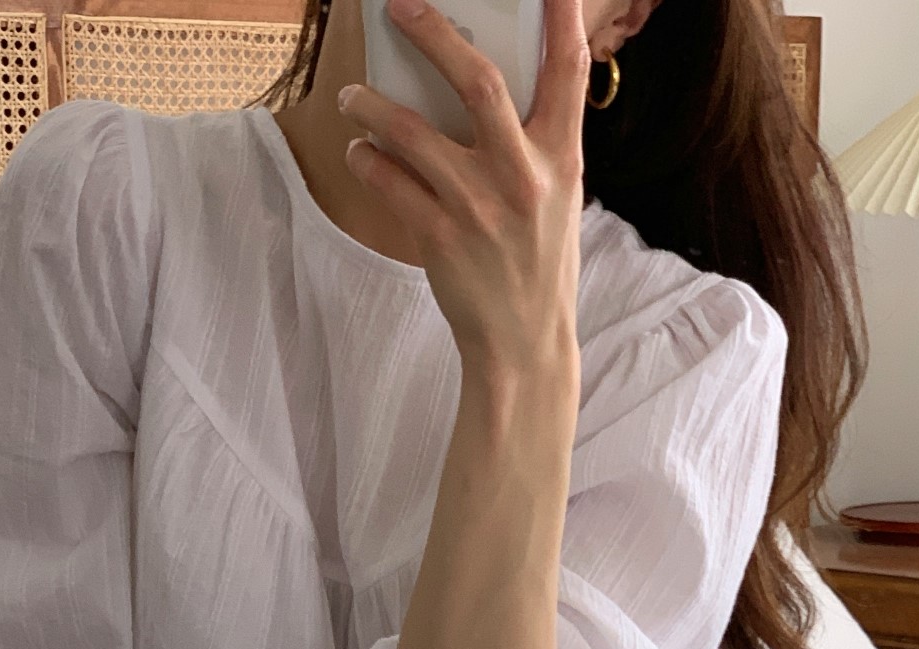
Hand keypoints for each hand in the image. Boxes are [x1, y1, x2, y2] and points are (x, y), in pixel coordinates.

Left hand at [337, 0, 588, 376]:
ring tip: (352, 97)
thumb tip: (484, 91)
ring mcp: (478, 207)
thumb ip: (533, 145)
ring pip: (411, 132)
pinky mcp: (440, 238)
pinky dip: (368, 161)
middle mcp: (522, 175)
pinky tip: (361, 153)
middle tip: (399, 8)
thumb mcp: (558, 199)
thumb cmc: (538, 266)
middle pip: (478, 81)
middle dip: (434, 34)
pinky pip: (390, 182)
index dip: (563, 15)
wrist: (523, 344)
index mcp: (560, 159)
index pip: (567, 71)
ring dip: (372, 106)